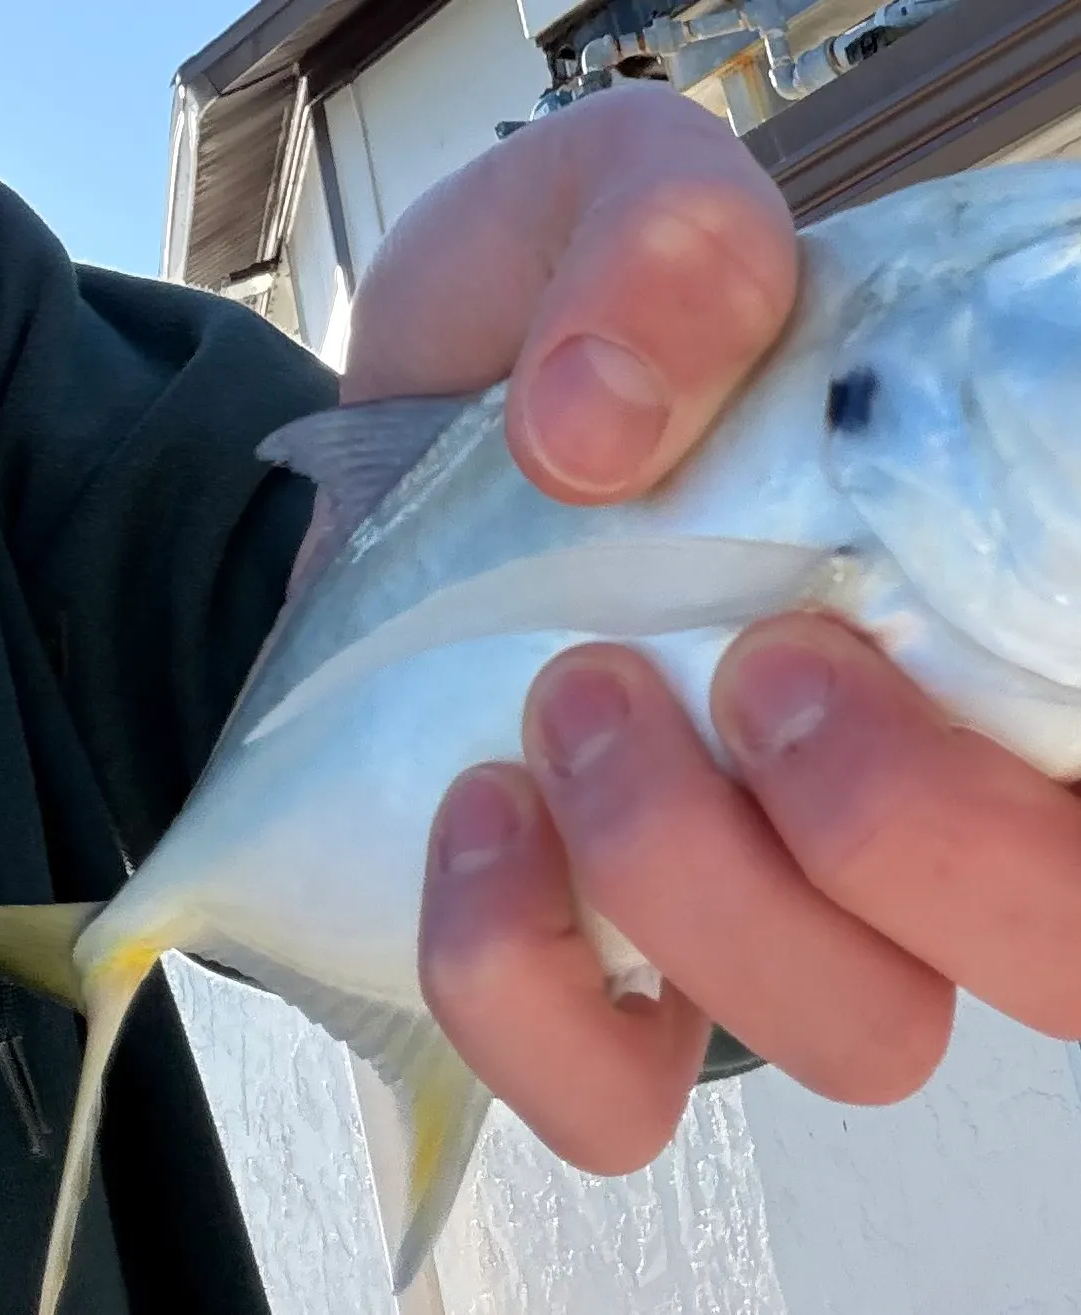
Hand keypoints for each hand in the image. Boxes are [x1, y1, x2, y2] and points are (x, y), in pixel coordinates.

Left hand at [340, 83, 1080, 1178]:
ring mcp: (750, 905)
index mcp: (972, 613)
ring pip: (848, 1032)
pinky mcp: (587, 971)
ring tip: (572, 699)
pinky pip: (608, 1091)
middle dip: (906, 827)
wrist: (382, 464)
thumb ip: (660, 248)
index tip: (912, 618)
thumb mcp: (591, 216)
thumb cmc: (530, 355)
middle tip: (757, 668)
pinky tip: (474, 819)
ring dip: (704, 884)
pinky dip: (531, 985)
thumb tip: (607, 422)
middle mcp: (900, 794)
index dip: (1069, 756)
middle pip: (1047, 946)